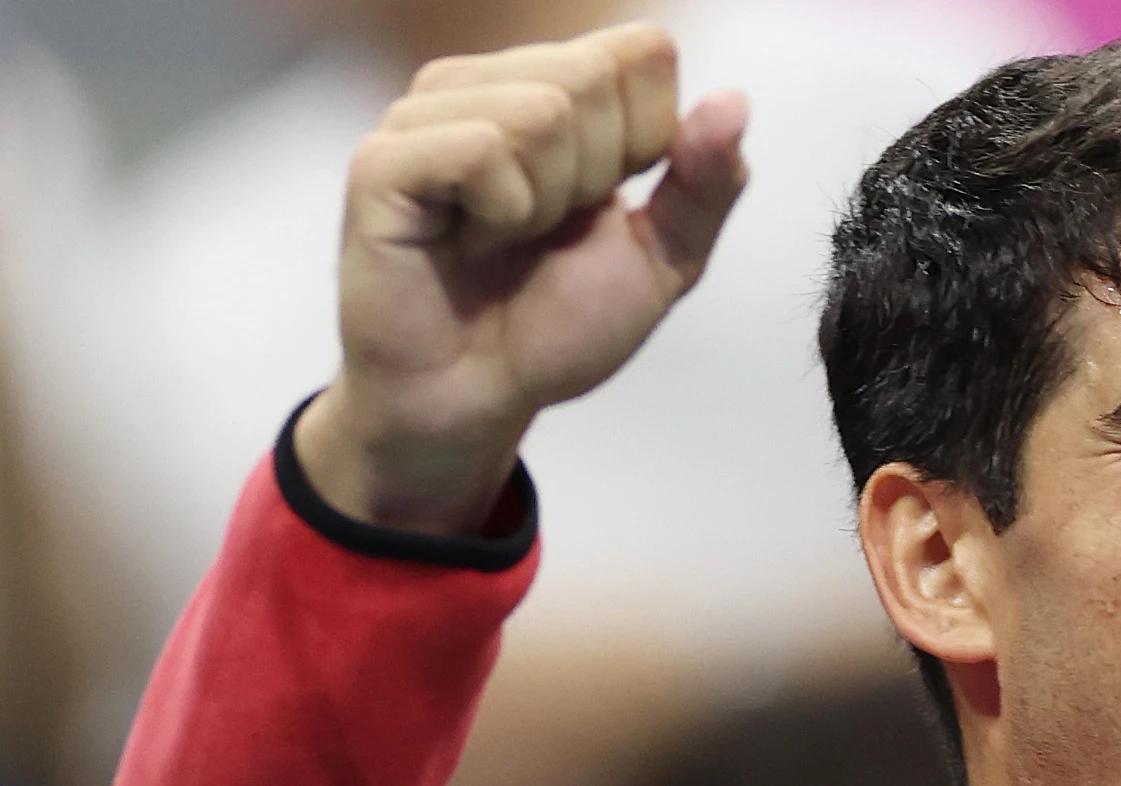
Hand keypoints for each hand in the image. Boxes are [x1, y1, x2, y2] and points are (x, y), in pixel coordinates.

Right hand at [295, 23, 748, 535]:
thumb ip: (707, 183)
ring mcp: (428, 114)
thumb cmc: (554, 326)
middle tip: (546, 231)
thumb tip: (736, 101)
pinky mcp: (385, 159)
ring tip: (504, 238)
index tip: (602, 204)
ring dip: (546, 203)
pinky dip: (500, 213)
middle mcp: (486, 85)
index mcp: (552, 89)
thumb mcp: (664, 259)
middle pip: (593, 76)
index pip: (642, 51)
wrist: (478, 398)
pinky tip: (470, 240)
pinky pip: (480, 150)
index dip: (649, 141)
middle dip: (597, 176)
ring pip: (540, 111)